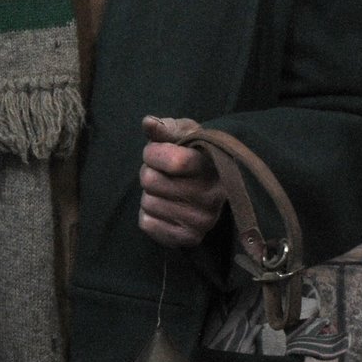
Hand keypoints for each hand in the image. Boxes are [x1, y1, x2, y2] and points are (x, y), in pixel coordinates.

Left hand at [138, 115, 226, 248]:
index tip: (158, 151)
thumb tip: (148, 123)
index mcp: (214, 166)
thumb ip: (166, 128)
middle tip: (163, 173)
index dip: (154, 153)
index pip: (175, 162)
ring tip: (168, 190)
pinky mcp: (189, 238)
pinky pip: (147, 223)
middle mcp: (212, 196)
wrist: (212, 187)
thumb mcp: (186, 134)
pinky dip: (149, 215)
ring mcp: (202, 220)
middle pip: (151, 181)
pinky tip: (167, 208)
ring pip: (147, 203)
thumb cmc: (195, 155)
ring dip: (150, 194)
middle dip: (149, 172)